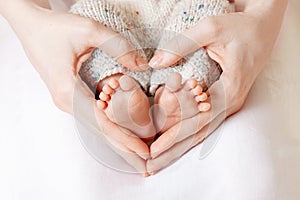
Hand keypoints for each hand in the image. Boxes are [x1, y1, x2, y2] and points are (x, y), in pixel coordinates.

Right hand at [1, 1, 148, 174]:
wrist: (32, 26)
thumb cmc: (54, 28)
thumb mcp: (88, 30)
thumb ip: (118, 47)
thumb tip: (142, 65)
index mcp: (68, 92)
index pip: (102, 123)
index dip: (125, 139)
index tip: (144, 152)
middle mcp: (67, 102)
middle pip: (101, 130)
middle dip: (124, 147)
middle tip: (145, 163)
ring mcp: (68, 100)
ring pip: (98, 124)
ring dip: (119, 137)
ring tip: (138, 151)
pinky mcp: (72, 95)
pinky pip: (94, 114)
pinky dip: (111, 124)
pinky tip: (124, 131)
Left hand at [147, 3, 286, 173]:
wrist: (261, 30)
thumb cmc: (240, 28)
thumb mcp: (210, 29)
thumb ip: (181, 45)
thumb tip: (155, 63)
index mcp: (230, 89)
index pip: (197, 119)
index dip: (174, 136)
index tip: (154, 148)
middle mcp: (230, 102)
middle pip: (198, 133)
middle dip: (173, 151)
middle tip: (150, 167)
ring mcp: (229, 104)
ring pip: (201, 132)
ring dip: (179, 148)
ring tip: (158, 163)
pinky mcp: (224, 102)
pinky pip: (204, 123)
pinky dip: (187, 136)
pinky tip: (174, 146)